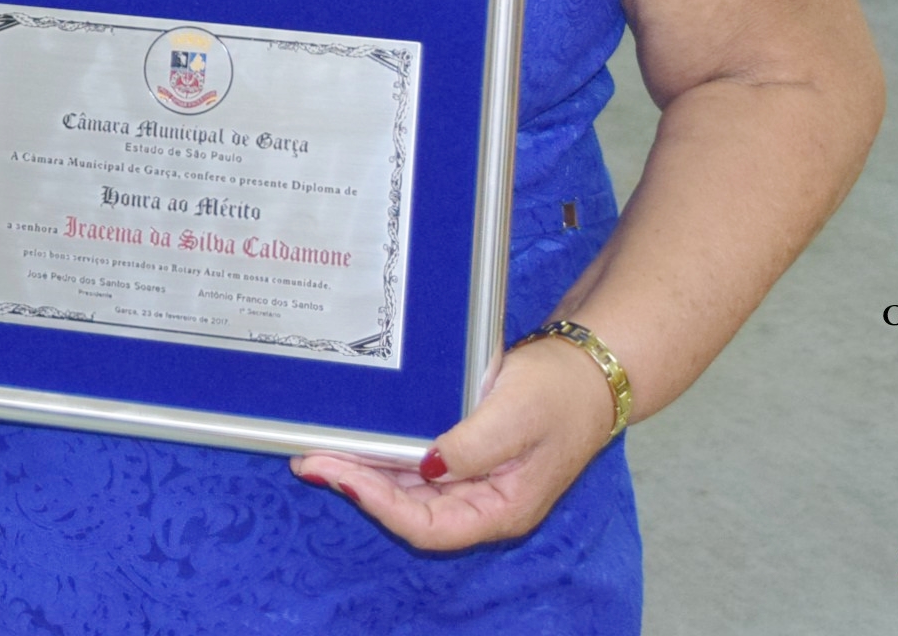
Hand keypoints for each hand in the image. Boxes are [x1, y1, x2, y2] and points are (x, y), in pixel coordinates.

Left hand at [289, 336, 617, 548]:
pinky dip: (385, 452)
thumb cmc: (560, 394)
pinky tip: (357, 437)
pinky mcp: (462, 453)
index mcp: (501, 509)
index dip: (381, 506)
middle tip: (311, 459)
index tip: (341, 477)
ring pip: (407, 487)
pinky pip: (416, 462)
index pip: (430, 527)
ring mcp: (471, 479)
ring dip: (365, 470)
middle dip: (359, 486)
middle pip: (410, 510)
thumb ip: (473, 446)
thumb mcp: (516, 415)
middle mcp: (481, 502)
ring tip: (320, 449)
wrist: (586, 369)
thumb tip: (428, 467)